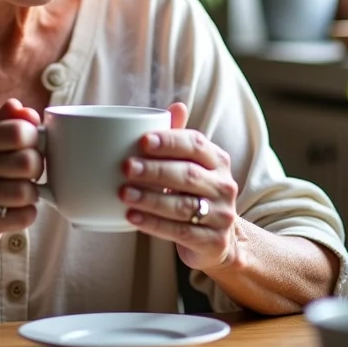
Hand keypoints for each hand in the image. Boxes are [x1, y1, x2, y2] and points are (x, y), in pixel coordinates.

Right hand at [0, 99, 42, 260]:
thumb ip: (9, 121)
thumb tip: (29, 113)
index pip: (18, 131)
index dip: (35, 138)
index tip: (32, 146)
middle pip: (26, 162)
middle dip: (37, 168)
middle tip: (30, 172)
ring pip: (24, 192)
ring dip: (33, 194)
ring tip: (24, 191)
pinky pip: (21, 217)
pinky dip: (28, 214)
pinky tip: (19, 210)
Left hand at [120, 103, 239, 273]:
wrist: (218, 239)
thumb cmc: (194, 192)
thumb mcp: (190, 163)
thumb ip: (179, 138)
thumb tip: (176, 105)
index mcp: (217, 160)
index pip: (195, 144)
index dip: (169, 141)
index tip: (142, 141)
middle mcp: (224, 185)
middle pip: (187, 174)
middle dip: (154, 170)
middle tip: (126, 167)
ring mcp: (221, 215)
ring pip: (182, 205)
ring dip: (149, 198)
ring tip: (123, 193)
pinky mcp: (213, 242)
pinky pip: (179, 231)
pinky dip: (152, 223)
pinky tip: (131, 217)